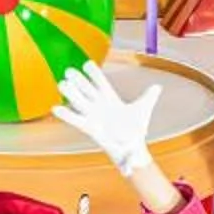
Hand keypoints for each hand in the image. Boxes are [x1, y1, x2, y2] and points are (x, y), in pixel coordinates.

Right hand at [53, 64, 161, 180]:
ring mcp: (94, 116)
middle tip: (68, 70)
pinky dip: (66, 115)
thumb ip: (149, 97)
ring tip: (61, 84)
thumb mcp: (143, 109)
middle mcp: (100, 106)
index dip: (94, 74)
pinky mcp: (90, 128)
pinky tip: (56, 108)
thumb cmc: (135, 130)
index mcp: (112, 99)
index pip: (101, 83)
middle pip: (87, 90)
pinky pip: (76, 120)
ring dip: (71, 94)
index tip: (87, 64)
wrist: (132, 148)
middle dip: (78, 80)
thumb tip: (158, 86)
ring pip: (80, 102)